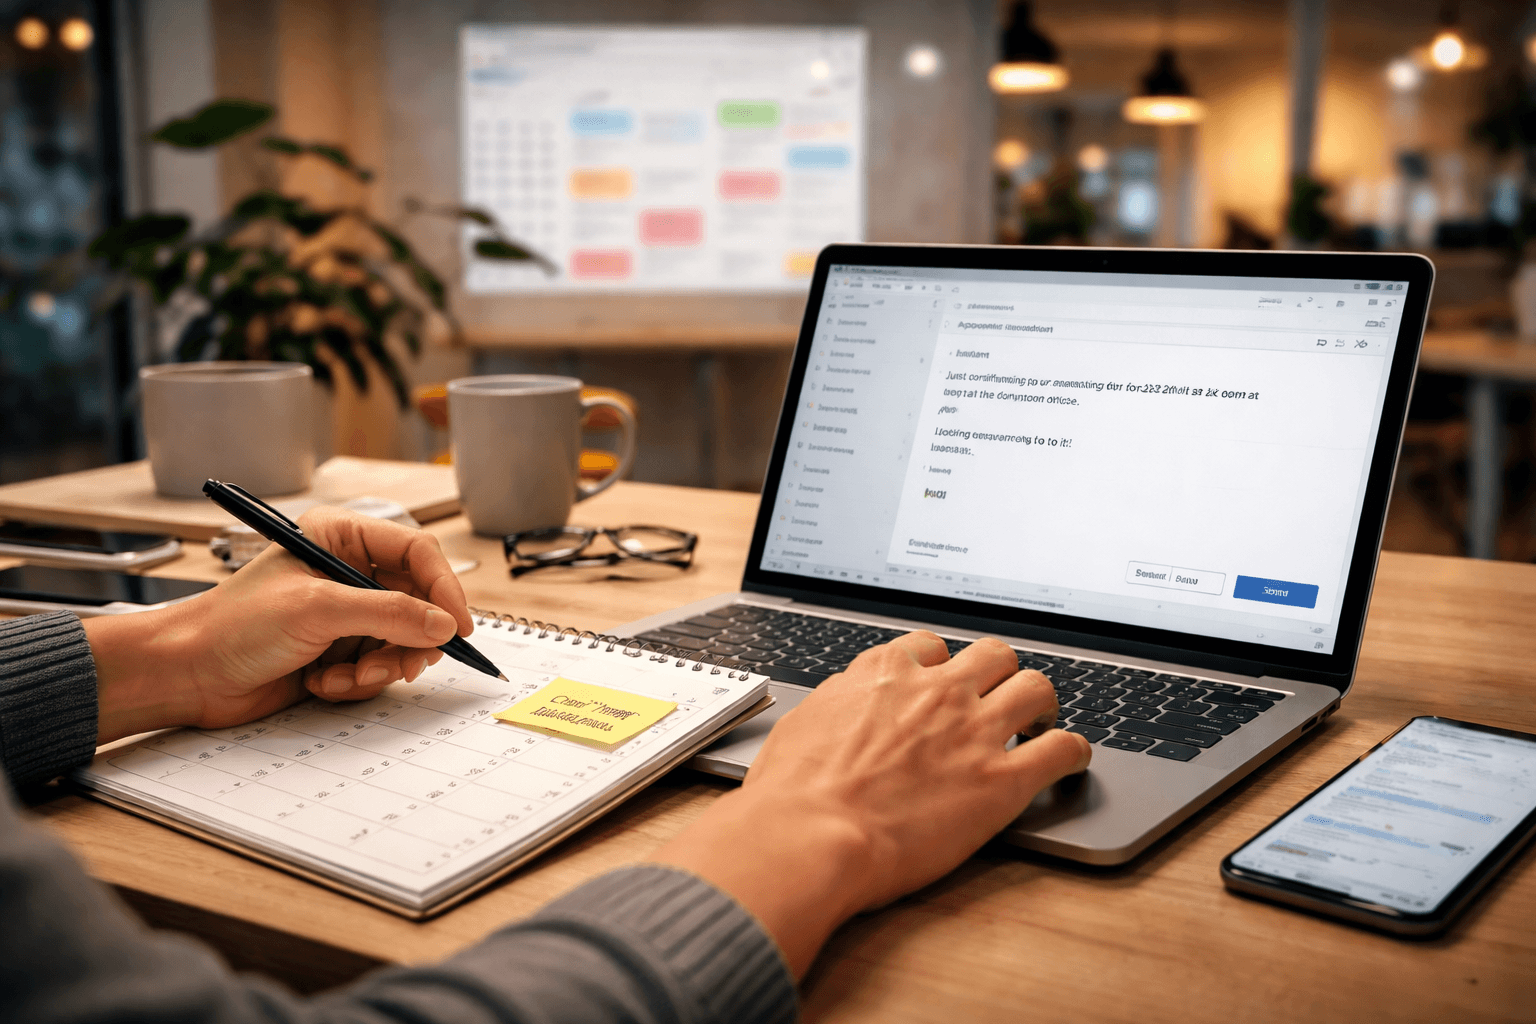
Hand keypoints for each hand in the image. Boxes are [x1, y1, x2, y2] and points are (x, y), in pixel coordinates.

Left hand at [85, 508, 474, 742]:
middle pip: (418, 602)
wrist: (185, 674)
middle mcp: (348, 573)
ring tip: (346, 676)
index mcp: (341, 538)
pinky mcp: (338, 652)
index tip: (459, 625)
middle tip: (401, 663)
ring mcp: (345, 615)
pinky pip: (378, 668)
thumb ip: (388, 614)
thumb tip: (443, 624)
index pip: (417, 553)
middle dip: (409, 640)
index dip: (444, 588)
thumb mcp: (317, 610)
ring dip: (380, 667)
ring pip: (402, 642)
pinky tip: (322, 682)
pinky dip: (357, 682)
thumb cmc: (232, 625)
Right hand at [651, 631, 1090, 975]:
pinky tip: (1070, 760)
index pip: (929, 646)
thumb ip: (840, 704)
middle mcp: (936, 691)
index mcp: (885, 673)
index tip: (942, 684)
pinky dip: (1073, 751)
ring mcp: (973, 732)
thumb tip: (848, 704)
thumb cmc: (791, 792)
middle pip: (992, 654)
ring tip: (1039, 723)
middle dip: (998, 674)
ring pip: (1035, 686)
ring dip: (1040, 703)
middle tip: (997, 700)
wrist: (808, 835)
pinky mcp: (1002, 781)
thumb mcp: (805, 722)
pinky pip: (1062, 749)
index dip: (940, 666)